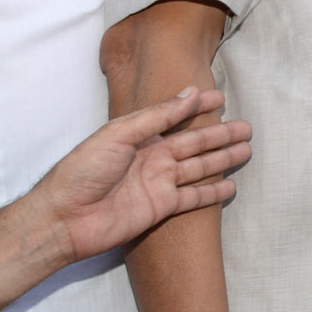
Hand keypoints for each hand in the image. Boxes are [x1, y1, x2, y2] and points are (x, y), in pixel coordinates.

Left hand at [33, 87, 252, 266]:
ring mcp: (158, 184)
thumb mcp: (118, 134)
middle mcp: (152, 158)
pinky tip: (230, 187)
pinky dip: (212, 193)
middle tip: (247, 127)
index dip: (198, 106)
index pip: (176, 116)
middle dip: (220, 135)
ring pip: (199, 168)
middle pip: (195, 143)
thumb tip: (190, 92)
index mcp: (140, 137)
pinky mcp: (160, 209)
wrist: (64, 219)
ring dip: (222, 160)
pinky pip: (193, 198)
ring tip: (246, 150)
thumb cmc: (83, 171)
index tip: (220, 96)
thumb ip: (156, 115)